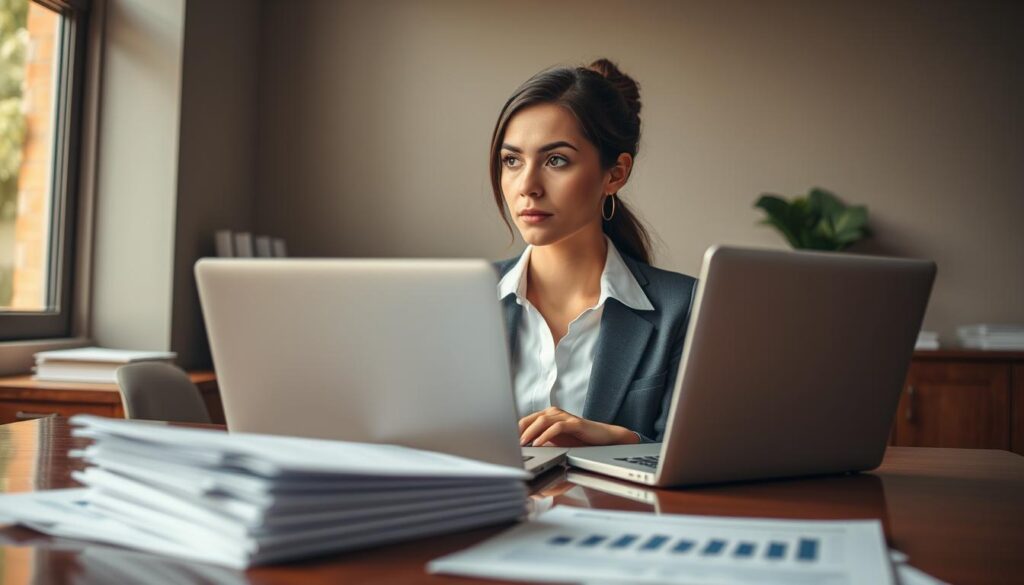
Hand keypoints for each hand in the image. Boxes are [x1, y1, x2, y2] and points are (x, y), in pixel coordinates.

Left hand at [518, 407, 640, 446]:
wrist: (602, 439)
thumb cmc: (578, 440)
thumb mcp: (555, 441)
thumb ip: (540, 441)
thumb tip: (522, 450)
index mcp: (548, 415)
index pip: (526, 420)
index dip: (515, 430)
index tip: (505, 441)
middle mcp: (554, 412)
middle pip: (531, 419)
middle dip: (519, 431)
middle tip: (510, 443)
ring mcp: (564, 416)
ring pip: (542, 420)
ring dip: (530, 432)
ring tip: (523, 443)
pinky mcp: (574, 422)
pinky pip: (556, 427)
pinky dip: (546, 435)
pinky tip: (539, 443)